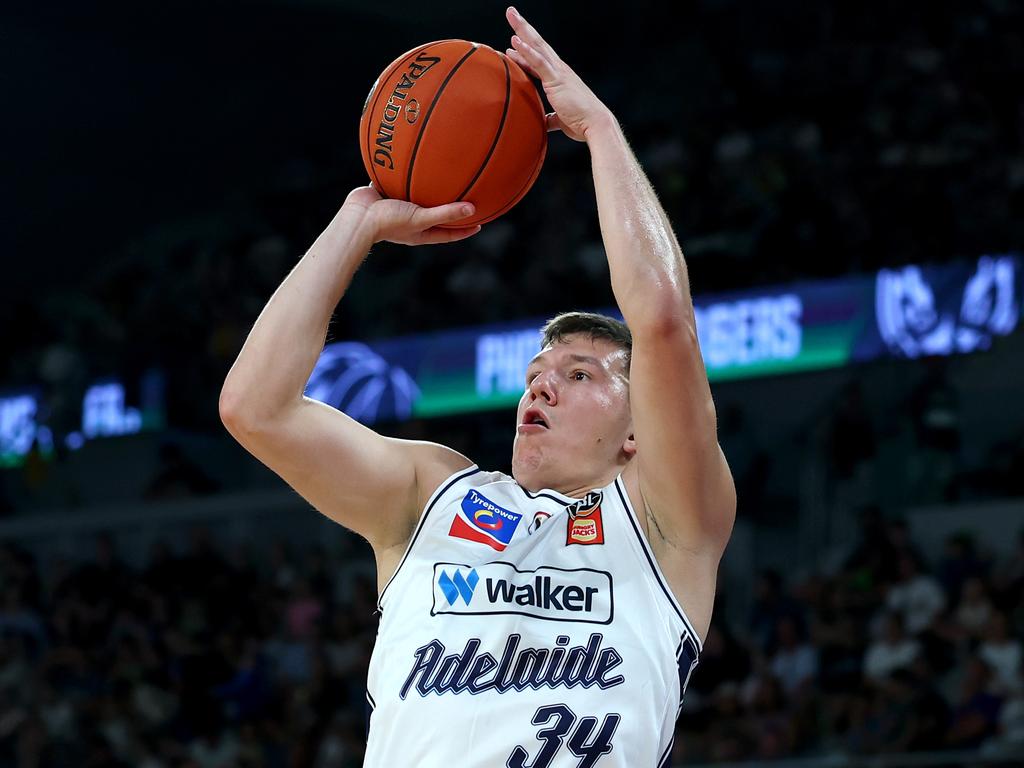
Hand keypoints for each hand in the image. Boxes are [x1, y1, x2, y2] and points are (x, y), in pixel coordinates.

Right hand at [343, 185, 480, 245]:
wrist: (357, 216)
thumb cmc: (389, 222)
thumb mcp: (421, 218)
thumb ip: (446, 213)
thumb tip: (472, 209)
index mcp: (421, 232)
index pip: (448, 234)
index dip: (464, 230)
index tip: (480, 223)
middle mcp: (411, 221)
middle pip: (435, 215)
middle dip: (449, 208)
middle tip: (466, 198)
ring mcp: (397, 207)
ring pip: (417, 197)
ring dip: (428, 188)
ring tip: (441, 174)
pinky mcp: (385, 193)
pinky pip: (398, 181)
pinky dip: (405, 173)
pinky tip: (412, 159)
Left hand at [505, 6, 613, 141]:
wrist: (595, 124)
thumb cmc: (582, 122)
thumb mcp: (562, 119)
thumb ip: (552, 118)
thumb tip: (545, 122)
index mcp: (560, 77)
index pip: (539, 59)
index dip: (526, 50)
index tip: (514, 42)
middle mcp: (559, 70)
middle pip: (538, 44)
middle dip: (524, 28)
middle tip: (512, 13)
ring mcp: (558, 72)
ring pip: (537, 46)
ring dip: (523, 30)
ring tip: (511, 15)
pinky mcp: (556, 80)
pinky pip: (539, 62)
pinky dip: (527, 51)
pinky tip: (515, 41)